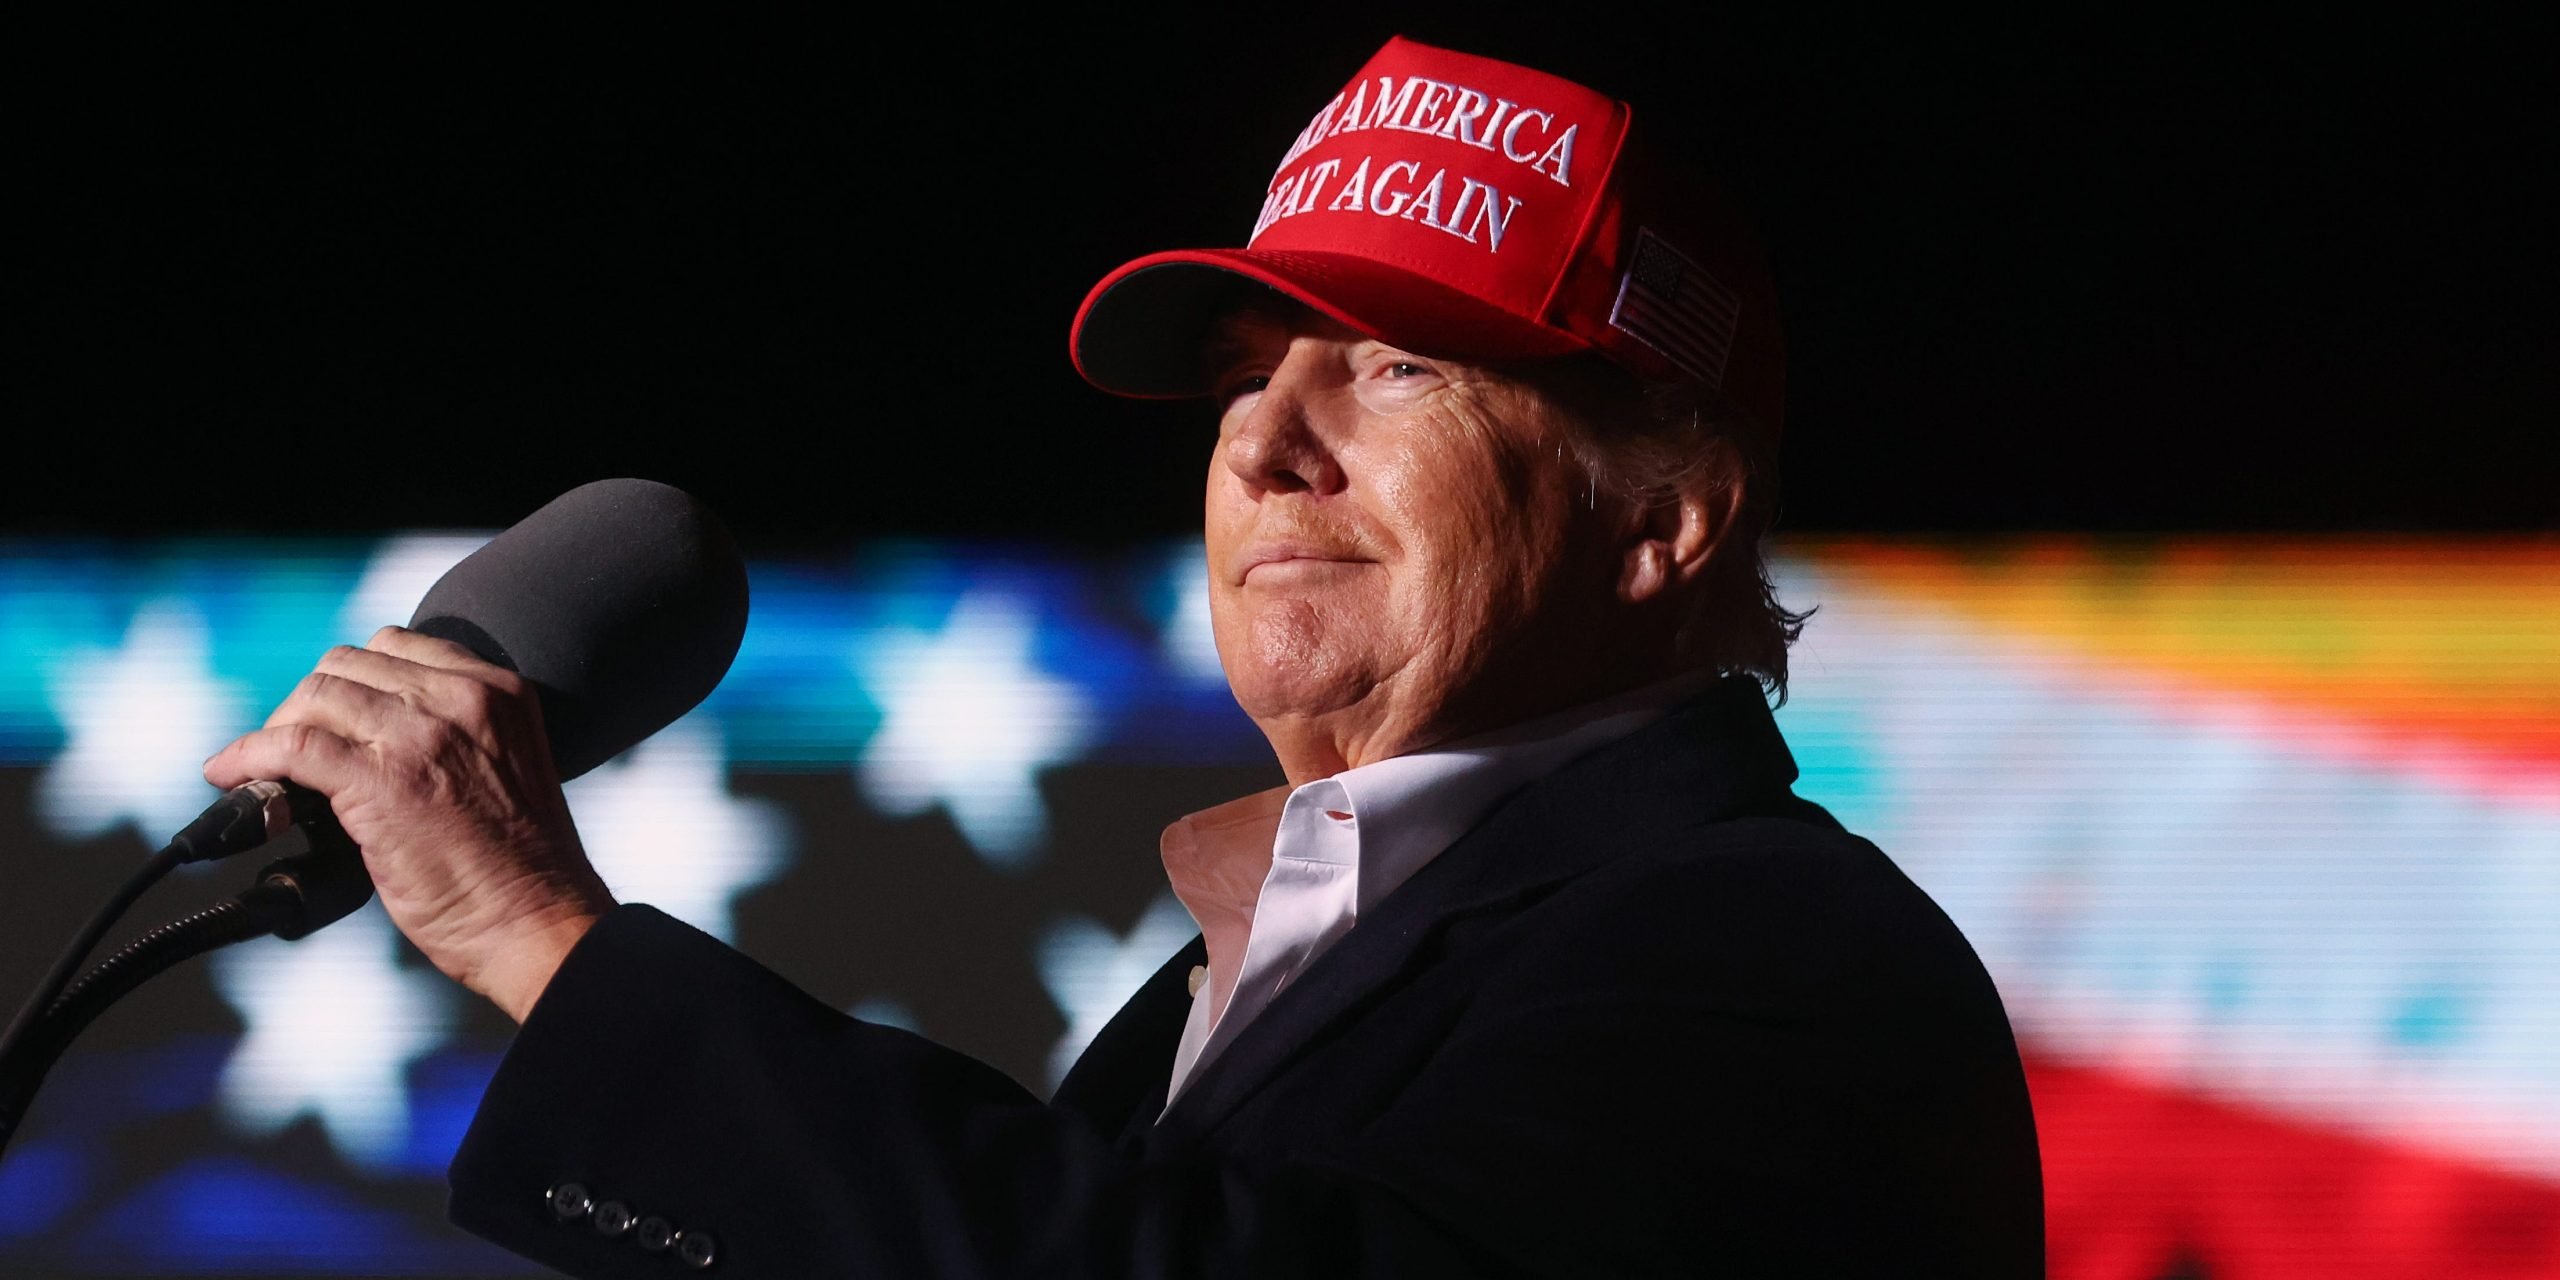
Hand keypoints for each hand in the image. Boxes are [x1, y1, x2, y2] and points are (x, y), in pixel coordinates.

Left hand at [205, 626, 615, 1020]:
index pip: (397, 647)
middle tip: (293, 752)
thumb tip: (364, 738)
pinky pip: (291, 746)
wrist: (537, 923)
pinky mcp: (381, 781)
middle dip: (309, 704)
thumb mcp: (504, 768)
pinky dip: (249, 755)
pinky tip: (230, 775)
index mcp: (498, 691)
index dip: (350, 682)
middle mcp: (461, 699)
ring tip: (266, 770)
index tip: (329, 718)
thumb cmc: (522, 869)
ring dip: (278, 729)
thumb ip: (451, 736)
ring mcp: (421, 735)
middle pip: (347, 664)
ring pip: (316, 696)